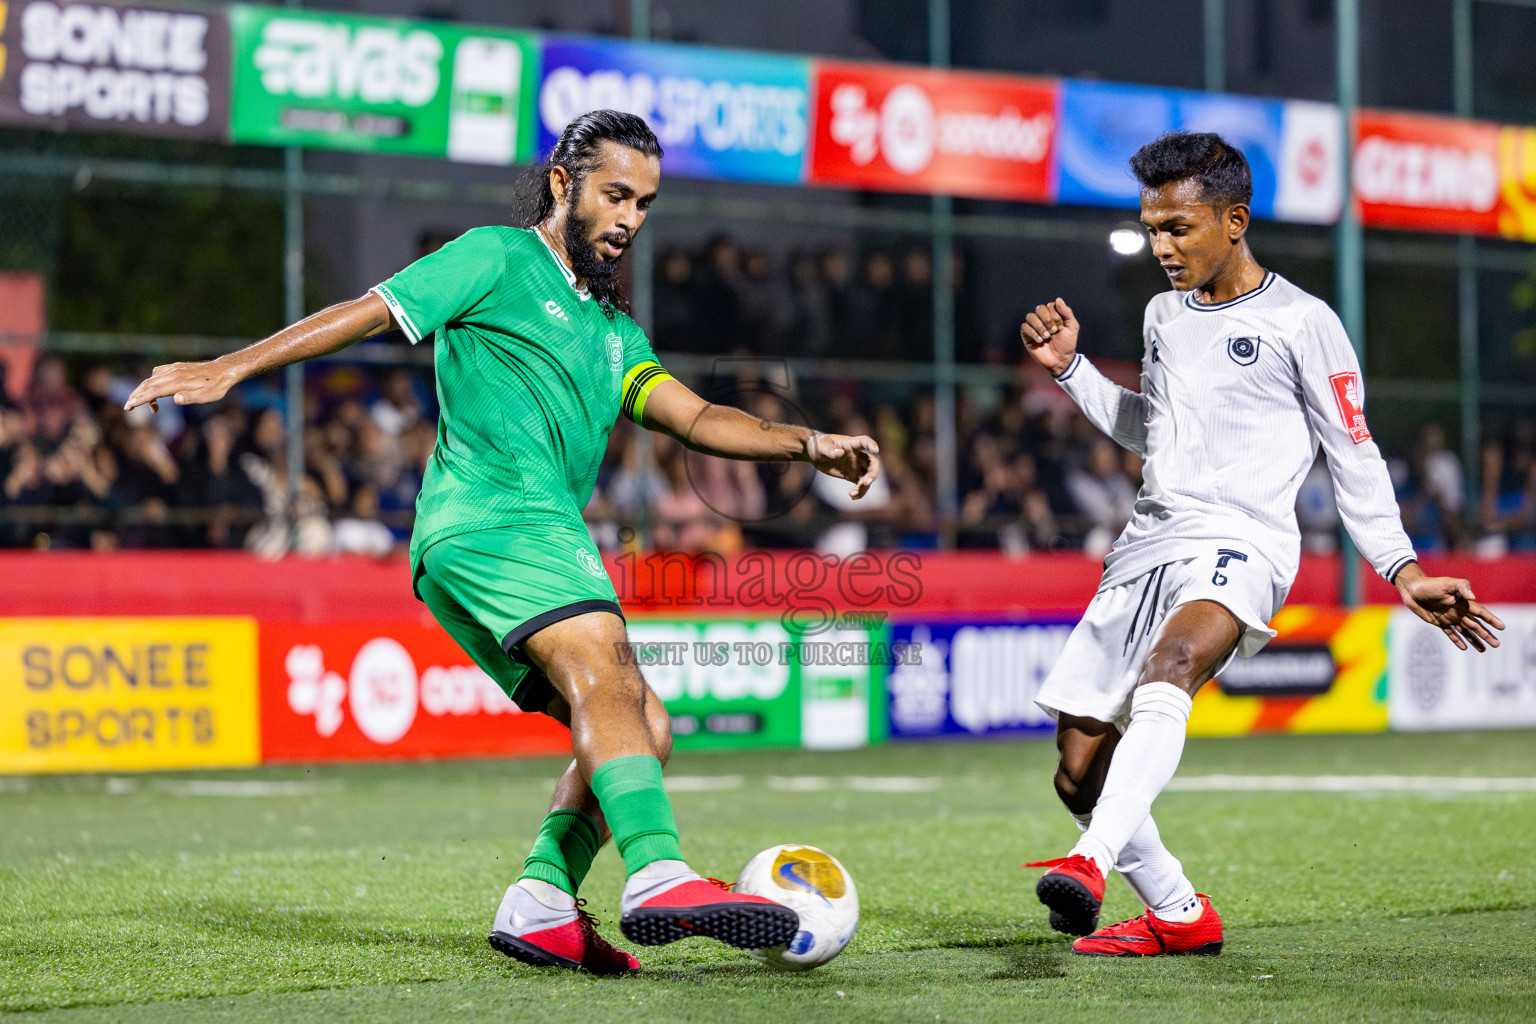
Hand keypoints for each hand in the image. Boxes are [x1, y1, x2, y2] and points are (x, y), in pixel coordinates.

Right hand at [124, 359, 238, 412]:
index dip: (140, 399)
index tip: (129, 406)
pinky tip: (156, 389)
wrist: (225, 370)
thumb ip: (189, 397)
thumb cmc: (217, 386)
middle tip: (128, 407)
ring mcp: (174, 368)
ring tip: (143, 403)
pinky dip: (152, 382)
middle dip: (136, 395)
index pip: (154, 391)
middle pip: (148, 384)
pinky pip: (158, 373)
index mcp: (178, 382)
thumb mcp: (206, 396)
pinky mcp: (177, 366)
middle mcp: (173, 373)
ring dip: (143, 389)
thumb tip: (175, 399)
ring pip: (152, 378)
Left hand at [804, 432, 880, 498]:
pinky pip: (860, 485)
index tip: (876, 451)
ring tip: (853, 494)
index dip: (872, 444)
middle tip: (866, 482)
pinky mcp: (851, 475)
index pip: (864, 441)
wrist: (814, 454)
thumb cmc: (818, 445)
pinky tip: (853, 497)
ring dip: (864, 486)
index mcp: (851, 444)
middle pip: (872, 463)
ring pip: (868, 476)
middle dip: (872, 473)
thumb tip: (841, 453)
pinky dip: (859, 492)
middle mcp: (857, 455)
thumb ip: (830, 449)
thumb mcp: (822, 446)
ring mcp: (856, 466)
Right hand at [1020, 298, 1079, 376]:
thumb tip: (1058, 299)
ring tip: (1047, 336)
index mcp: (1053, 316)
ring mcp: (1034, 328)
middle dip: (1047, 319)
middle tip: (1054, 330)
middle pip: (1039, 308)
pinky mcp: (1027, 336)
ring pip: (1030, 316)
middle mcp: (1042, 320)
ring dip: (1040, 326)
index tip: (1061, 327)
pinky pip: (1024, 327)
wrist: (1061, 360)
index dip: (1055, 314)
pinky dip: (1033, 333)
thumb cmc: (1067, 344)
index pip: (1050, 306)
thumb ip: (1067, 312)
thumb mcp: (1072, 327)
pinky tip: (1040, 340)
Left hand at [1395, 563, 1505, 651]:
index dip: (1491, 620)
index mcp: (1464, 603)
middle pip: (1476, 625)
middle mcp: (1459, 611)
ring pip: (1466, 632)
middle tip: (1497, 645)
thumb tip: (1473, 597)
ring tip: (1484, 650)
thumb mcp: (1448, 583)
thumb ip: (1462, 588)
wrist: (1412, 589)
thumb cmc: (1431, 584)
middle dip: (1487, 635)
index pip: (1481, 613)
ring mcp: (1450, 618)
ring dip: (1475, 640)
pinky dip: (1457, 640)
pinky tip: (1464, 648)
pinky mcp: (1439, 622)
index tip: (1502, 627)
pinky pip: (1451, 634)